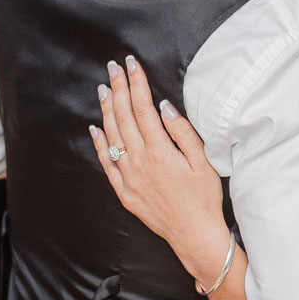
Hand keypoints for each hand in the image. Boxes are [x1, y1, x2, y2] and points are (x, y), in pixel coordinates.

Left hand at [89, 57, 231, 283]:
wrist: (194, 235)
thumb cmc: (204, 198)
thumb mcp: (202, 161)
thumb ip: (182, 132)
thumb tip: (164, 107)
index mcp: (159, 151)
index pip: (143, 107)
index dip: (136, 83)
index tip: (131, 64)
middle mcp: (138, 161)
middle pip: (124, 117)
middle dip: (118, 89)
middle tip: (113, 68)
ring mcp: (128, 177)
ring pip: (112, 136)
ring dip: (107, 110)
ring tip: (104, 89)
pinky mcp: (124, 192)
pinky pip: (106, 163)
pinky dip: (99, 144)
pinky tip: (95, 128)